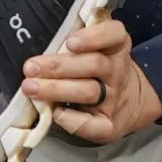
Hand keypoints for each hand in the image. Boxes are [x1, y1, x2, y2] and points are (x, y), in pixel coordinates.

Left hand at [21, 16, 161, 144]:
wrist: (131, 103)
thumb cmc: (101, 70)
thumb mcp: (100, 47)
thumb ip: (79, 40)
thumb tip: (40, 37)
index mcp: (115, 47)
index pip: (114, 35)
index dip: (93, 37)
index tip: (70, 42)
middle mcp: (116, 72)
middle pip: (92, 65)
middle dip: (58, 66)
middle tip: (30, 68)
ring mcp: (113, 99)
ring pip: (88, 91)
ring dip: (56, 89)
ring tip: (30, 88)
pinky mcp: (108, 126)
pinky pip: (92, 125)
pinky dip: (72, 120)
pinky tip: (56, 114)